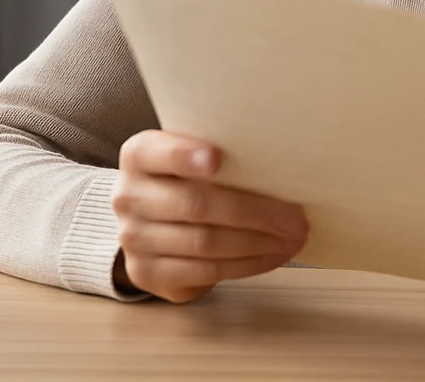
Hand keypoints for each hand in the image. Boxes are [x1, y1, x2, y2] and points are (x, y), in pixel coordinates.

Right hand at [111, 130, 308, 302]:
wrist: (151, 219)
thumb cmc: (188, 177)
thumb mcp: (192, 155)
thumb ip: (219, 153)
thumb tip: (282, 160)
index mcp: (138, 155)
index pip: (157, 152)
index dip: (184, 155)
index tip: (217, 158)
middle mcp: (128, 196)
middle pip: (195, 205)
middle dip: (254, 212)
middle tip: (296, 217)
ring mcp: (134, 239)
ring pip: (205, 243)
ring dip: (257, 243)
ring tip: (293, 238)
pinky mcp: (148, 273)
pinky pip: (205, 271)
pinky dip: (247, 264)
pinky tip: (273, 255)